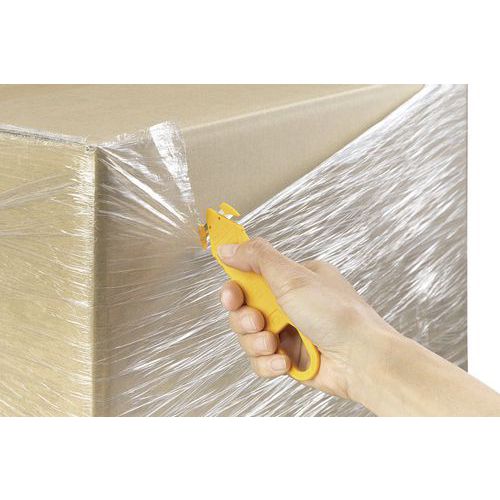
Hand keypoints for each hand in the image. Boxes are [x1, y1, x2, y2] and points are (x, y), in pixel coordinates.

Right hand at [218, 238, 395, 401]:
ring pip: (248, 338)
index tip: (232, 296)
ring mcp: (289, 332)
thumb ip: (257, 258)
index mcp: (292, 279)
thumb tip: (228, 246)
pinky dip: (269, 363)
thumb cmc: (337, 315)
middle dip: (244, 319)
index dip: (235, 289)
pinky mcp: (289, 358)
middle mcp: (289, 304)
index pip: (250, 278)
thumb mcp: (293, 277)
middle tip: (258, 321)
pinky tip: (285, 362)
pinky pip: (261, 361)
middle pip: (243, 310)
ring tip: (275, 344)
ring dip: (257, 343)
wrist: (362, 360)